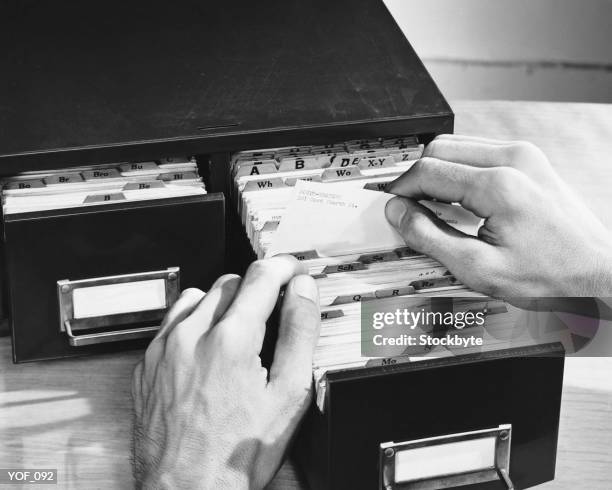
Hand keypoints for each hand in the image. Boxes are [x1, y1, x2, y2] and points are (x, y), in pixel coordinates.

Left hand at [132, 256, 319, 488]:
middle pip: (230, 281)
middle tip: (271, 311)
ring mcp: (163, 348)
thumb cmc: (236, 454)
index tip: (292, 271)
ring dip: (223, 302)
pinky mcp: (147, 364)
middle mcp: (191, 336)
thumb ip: (299, 332)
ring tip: (239, 331)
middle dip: (256, 288)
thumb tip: (302, 291)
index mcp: (230, 339)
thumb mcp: (288, 395)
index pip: (261, 276)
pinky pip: (171, 321)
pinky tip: (206, 346)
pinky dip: (193, 321)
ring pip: (198, 296)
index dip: (284, 267)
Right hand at [385, 134, 611, 296]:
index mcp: (499, 185)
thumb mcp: (479, 268)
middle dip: (416, 177)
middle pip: (438, 149)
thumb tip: (399, 214)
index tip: (392, 208)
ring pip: (457, 146)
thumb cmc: (552, 277)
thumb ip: (430, 237)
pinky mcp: (530, 161)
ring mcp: (525, 156)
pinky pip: (478, 152)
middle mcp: (514, 160)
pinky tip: (460, 199)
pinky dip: (459, 171)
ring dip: (437, 172)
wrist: (596, 275)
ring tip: (434, 207)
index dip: (400, 190)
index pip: (427, 171)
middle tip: (408, 208)